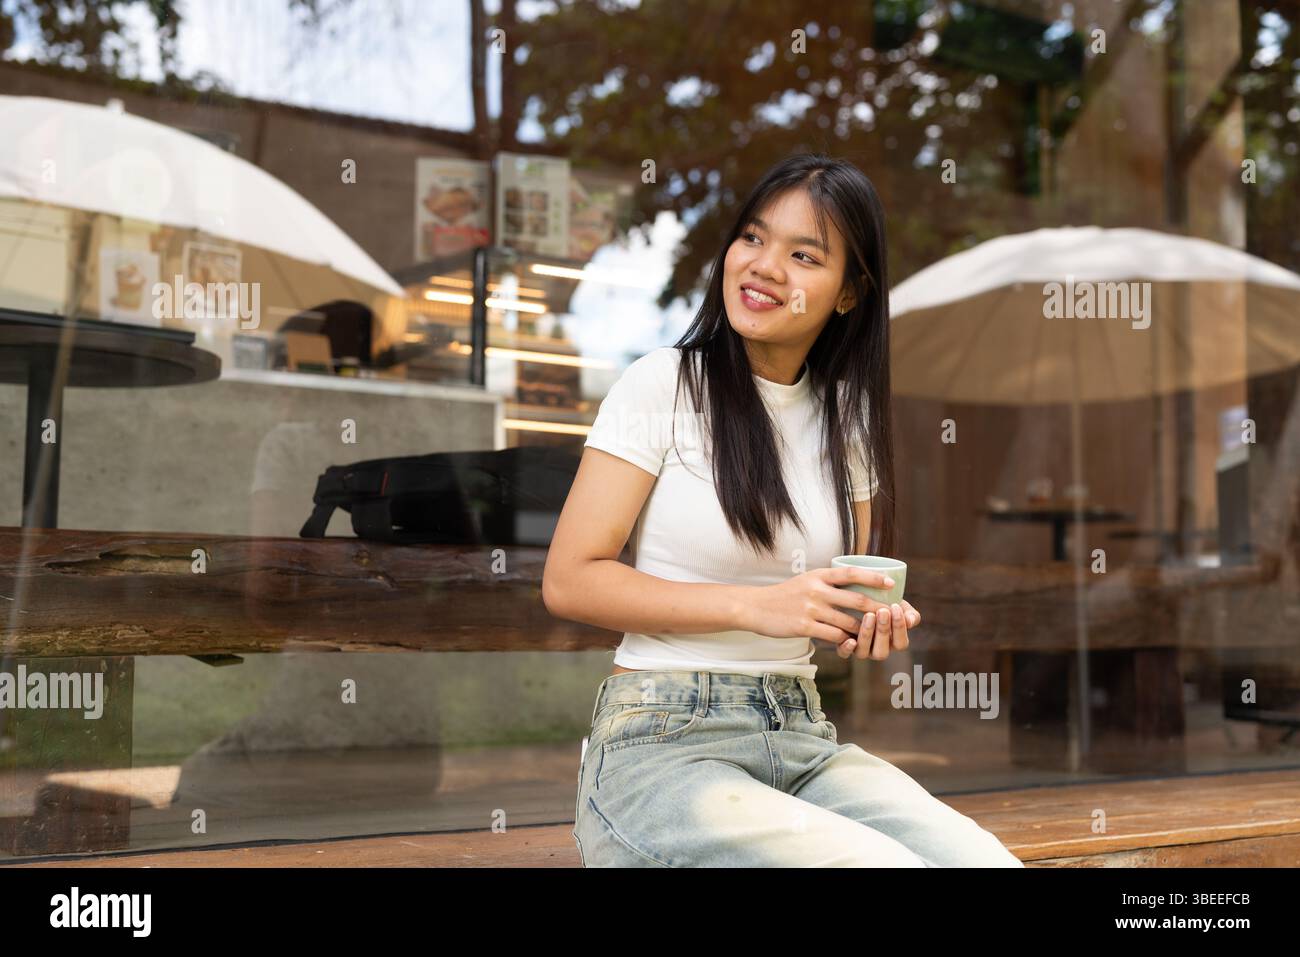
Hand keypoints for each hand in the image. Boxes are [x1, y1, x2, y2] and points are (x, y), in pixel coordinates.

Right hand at [739, 566, 901, 645]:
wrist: (756, 607)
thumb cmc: (785, 595)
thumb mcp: (806, 580)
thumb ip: (828, 582)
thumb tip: (855, 586)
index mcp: (818, 575)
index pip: (851, 573)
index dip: (873, 578)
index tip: (891, 583)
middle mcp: (817, 590)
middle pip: (856, 600)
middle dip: (879, 608)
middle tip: (894, 614)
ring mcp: (811, 609)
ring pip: (848, 621)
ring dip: (864, 629)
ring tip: (875, 633)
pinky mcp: (805, 626)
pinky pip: (833, 635)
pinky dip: (845, 640)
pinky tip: (851, 643)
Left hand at [835, 598, 920, 660]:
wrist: (861, 595)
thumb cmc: (885, 602)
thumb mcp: (900, 606)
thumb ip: (909, 614)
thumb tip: (910, 621)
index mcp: (893, 643)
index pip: (900, 643)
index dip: (899, 627)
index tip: (895, 607)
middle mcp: (877, 650)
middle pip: (882, 651)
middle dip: (883, 631)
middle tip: (882, 611)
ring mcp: (861, 650)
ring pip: (863, 652)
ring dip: (867, 635)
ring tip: (869, 615)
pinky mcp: (844, 646)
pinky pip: (844, 653)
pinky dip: (846, 649)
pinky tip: (850, 640)